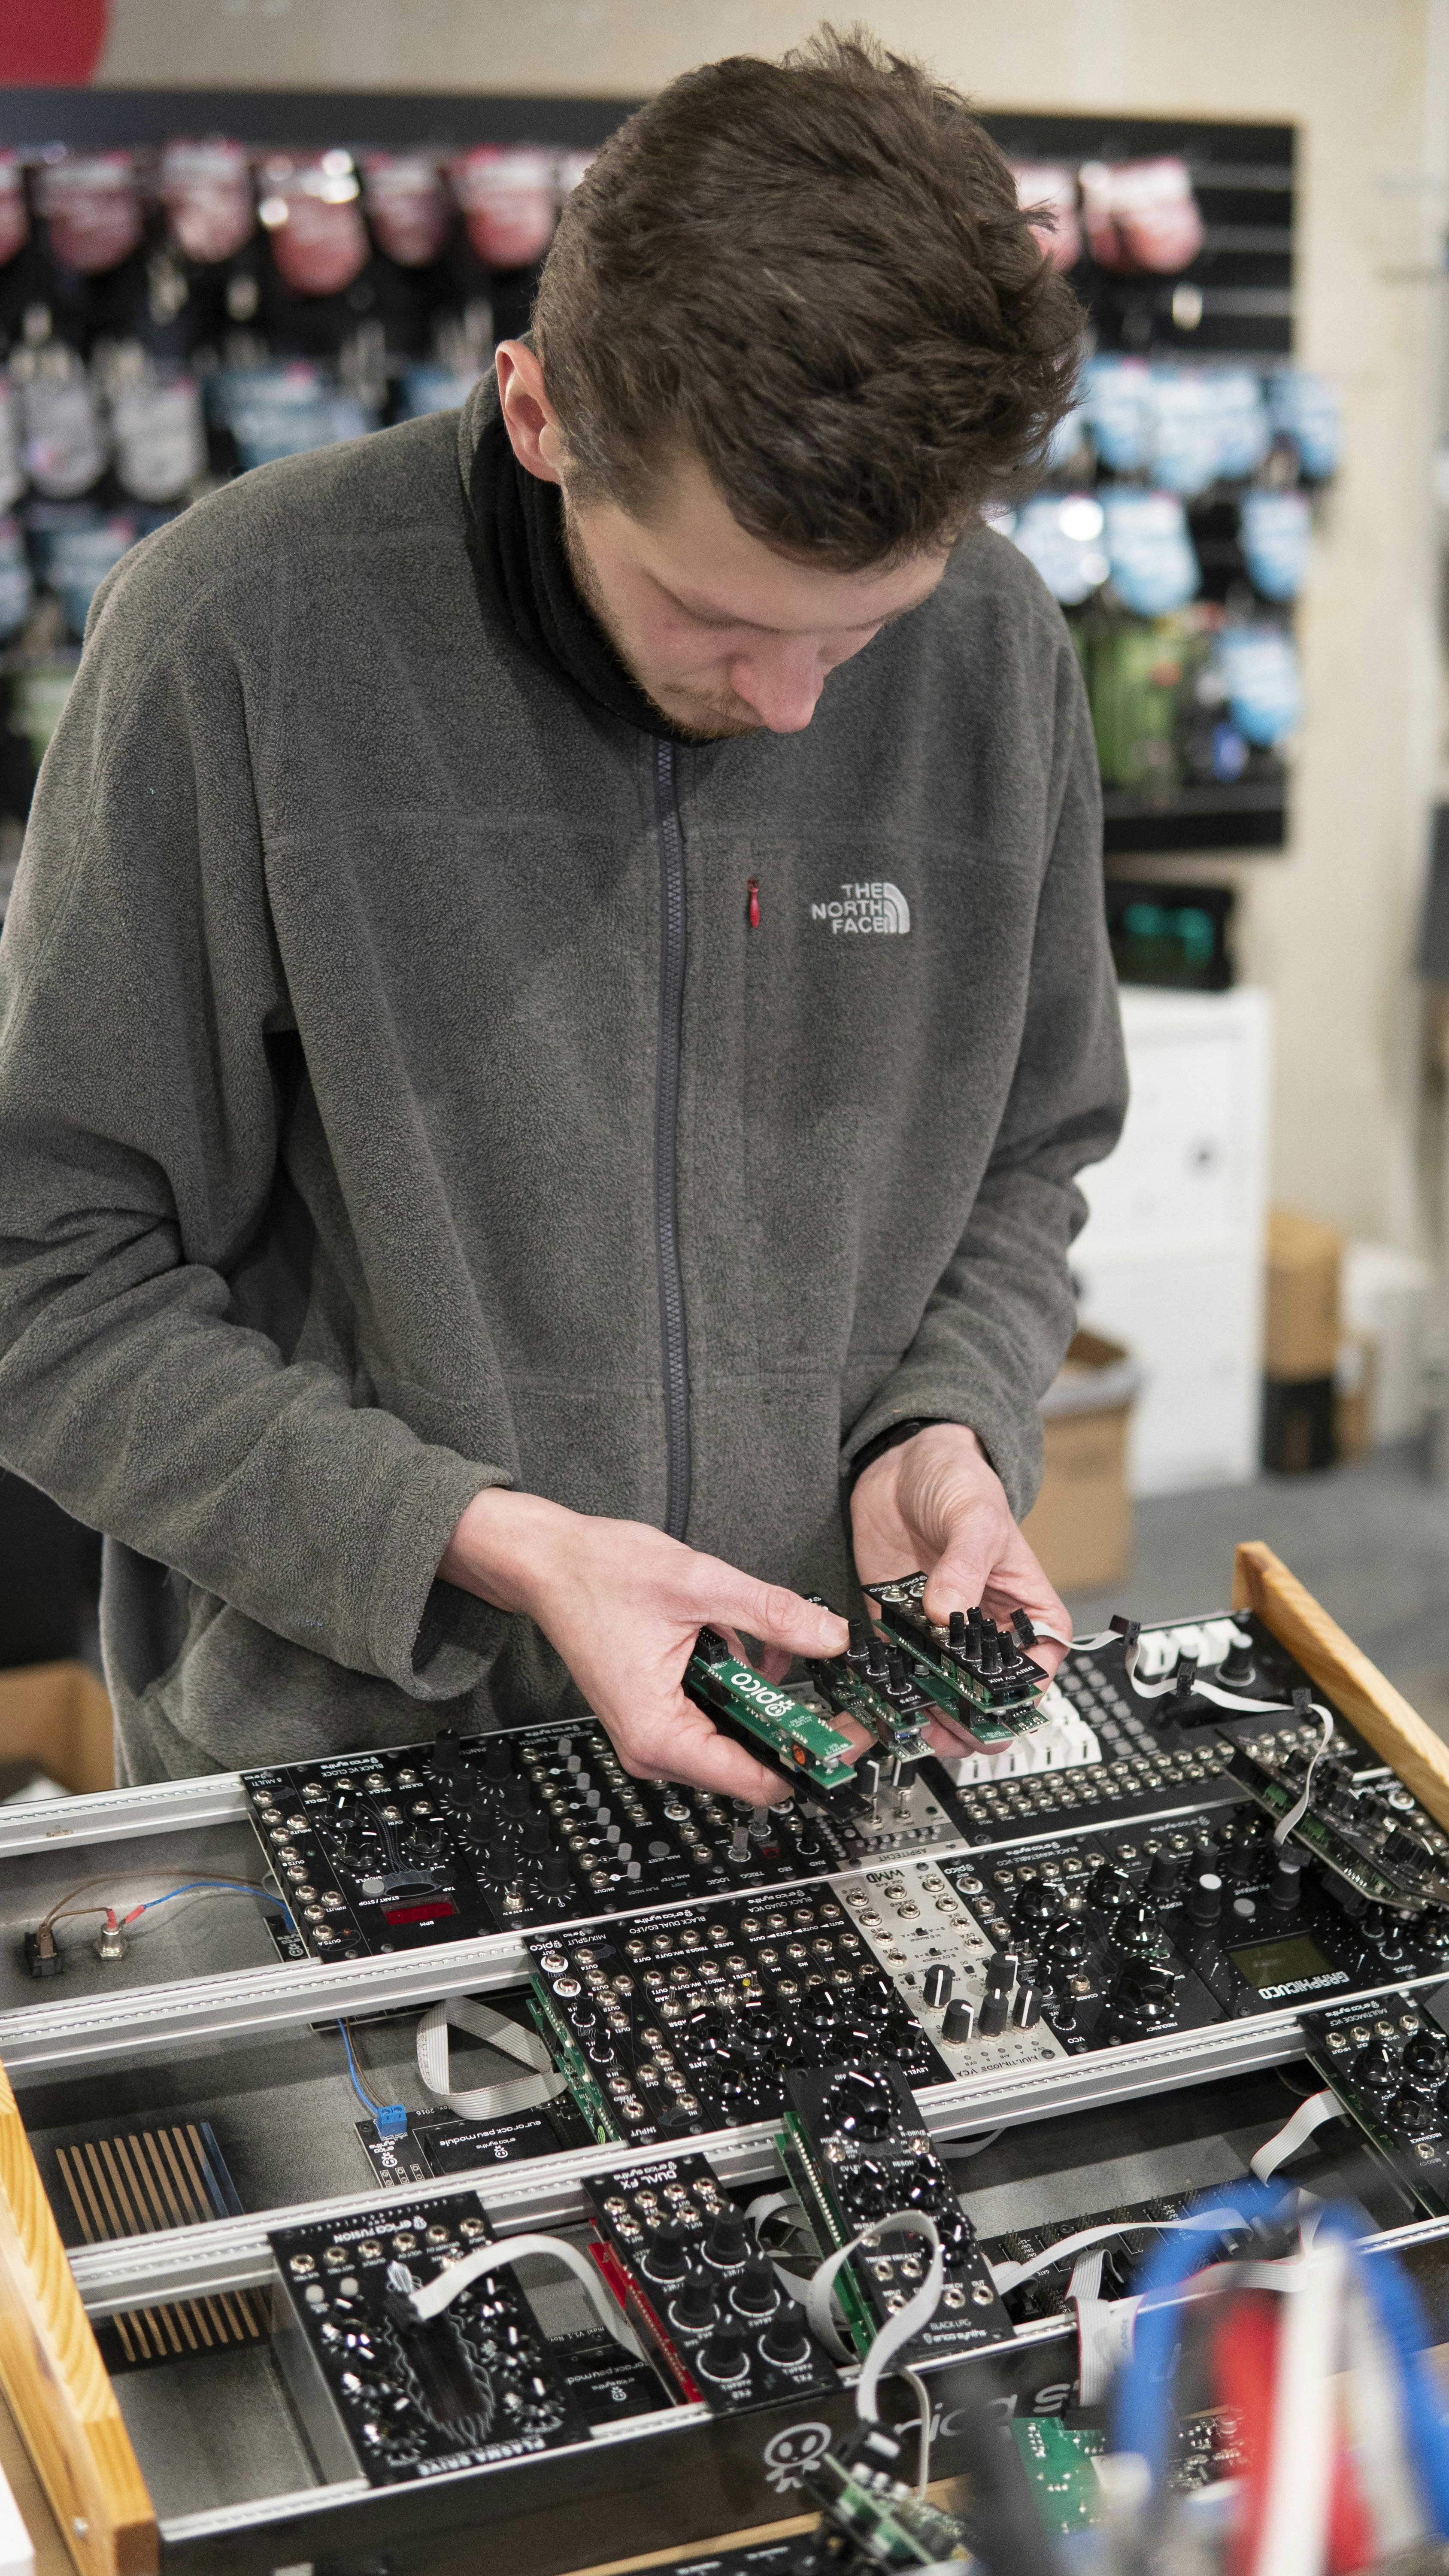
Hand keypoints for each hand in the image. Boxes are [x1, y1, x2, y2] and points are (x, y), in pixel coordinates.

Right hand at [439, 1488, 848, 1800]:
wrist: (547, 1563)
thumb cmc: (599, 1575)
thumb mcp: (700, 1584)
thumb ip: (771, 1614)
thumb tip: (831, 1637)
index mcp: (660, 1733)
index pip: (756, 1782)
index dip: (808, 1762)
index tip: (848, 1739)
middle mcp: (654, 1748)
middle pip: (749, 1763)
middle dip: (789, 1724)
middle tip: (826, 1680)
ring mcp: (654, 1734)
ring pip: (734, 1736)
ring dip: (759, 1695)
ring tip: (762, 1642)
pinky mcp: (657, 1714)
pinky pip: (715, 1716)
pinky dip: (736, 1685)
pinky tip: (733, 1641)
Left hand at [850, 1424, 1069, 1751]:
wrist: (904, 1463)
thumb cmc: (961, 1482)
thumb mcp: (975, 1519)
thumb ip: (965, 1566)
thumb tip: (948, 1611)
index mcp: (1027, 1612)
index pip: (1035, 1672)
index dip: (1015, 1701)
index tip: (987, 1712)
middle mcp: (986, 1632)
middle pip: (986, 1698)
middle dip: (966, 1719)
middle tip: (941, 1725)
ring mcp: (941, 1634)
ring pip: (941, 1696)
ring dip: (926, 1714)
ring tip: (908, 1721)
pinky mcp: (899, 1628)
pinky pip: (897, 1671)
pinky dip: (888, 1691)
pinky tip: (876, 1701)